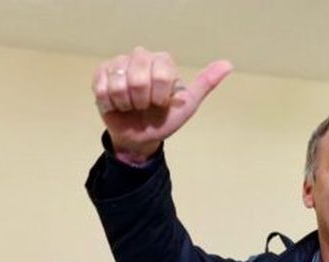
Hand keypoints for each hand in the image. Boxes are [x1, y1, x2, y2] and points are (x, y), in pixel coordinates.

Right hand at [92, 47, 232, 163]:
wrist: (140, 138)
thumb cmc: (163, 120)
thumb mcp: (187, 105)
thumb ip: (205, 84)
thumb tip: (228, 65)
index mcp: (163, 61)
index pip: (160, 75)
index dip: (158, 96)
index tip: (160, 103)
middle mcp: (141, 56)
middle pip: (138, 79)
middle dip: (141, 101)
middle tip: (143, 106)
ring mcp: (119, 64)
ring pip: (118, 84)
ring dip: (125, 104)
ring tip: (129, 107)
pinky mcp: (100, 74)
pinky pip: (101, 89)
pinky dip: (110, 104)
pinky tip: (116, 105)